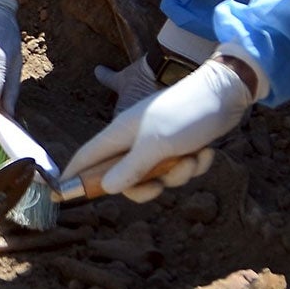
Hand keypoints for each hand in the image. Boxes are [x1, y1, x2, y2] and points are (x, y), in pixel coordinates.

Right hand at [63, 59, 252, 201]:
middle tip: (158, 186)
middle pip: (123, 177)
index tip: (62, 195)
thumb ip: (131, 168)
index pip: (86, 156)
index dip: (74, 175)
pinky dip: (194, 165)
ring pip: (156, 176)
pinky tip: (206, 152)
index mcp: (120, 133)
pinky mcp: (179, 146)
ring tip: (192, 158)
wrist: (228, 93)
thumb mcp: (157, 144)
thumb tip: (108, 188)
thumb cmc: (187, 112)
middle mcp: (135, 139)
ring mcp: (158, 143)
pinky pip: (178, 169)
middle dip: (145, 186)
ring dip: (178, 174)